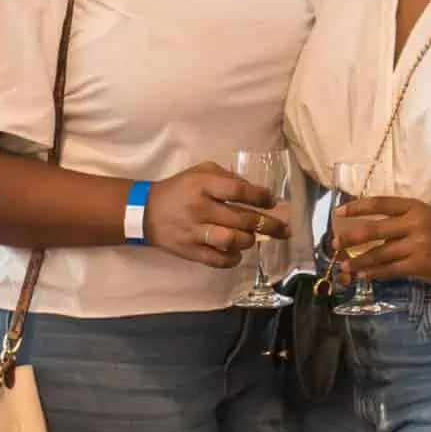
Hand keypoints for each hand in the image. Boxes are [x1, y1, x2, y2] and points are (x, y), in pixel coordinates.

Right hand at [144, 162, 290, 269]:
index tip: (273, 201)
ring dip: (249, 241)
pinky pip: (217, 260)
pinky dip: (232, 259)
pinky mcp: (190, 251)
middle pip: (241, 219)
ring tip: (254, 239)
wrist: (146, 212)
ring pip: (231, 241)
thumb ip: (227, 177)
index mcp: (202, 185)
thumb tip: (255, 190)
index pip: (238, 191)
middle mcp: (200, 208)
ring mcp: (194, 232)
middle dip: (268, 225)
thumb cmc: (179, 189)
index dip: (260, 197)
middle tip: (284, 229)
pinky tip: (238, 253)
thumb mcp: (200, 172)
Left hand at [331, 197, 430, 284]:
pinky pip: (390, 270)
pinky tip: (363, 274)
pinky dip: (375, 272)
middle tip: (334, 243)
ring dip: (359, 261)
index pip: (379, 204)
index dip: (357, 207)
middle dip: (351, 238)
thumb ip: (398, 219)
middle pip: (374, 229)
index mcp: (413, 207)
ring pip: (379, 253)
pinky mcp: (418, 265)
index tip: (338, 212)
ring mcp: (416, 245)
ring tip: (344, 266)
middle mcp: (413, 224)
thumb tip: (364, 227)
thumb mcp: (422, 216)